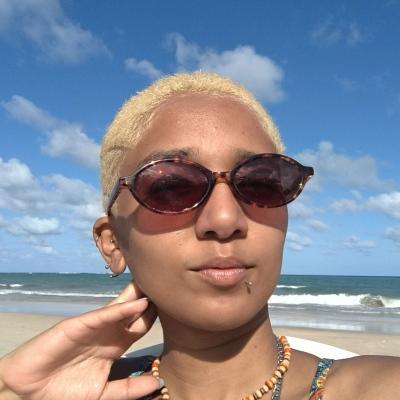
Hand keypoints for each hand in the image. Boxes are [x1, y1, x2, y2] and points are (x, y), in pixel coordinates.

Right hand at [0, 282, 159, 399]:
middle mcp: (107, 331)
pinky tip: (137, 303)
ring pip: (121, 307)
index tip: (177, 306)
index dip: (157, 316)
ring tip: (158, 282)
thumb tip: (158, 383)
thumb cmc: (64, 391)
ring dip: (140, 296)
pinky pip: (102, 315)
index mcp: (115, 344)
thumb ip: (129, 389)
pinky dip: (120, 309)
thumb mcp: (103, 393)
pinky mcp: (78, 325)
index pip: (141, 325)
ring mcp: (93, 326)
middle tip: (170, 286)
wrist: (29, 393)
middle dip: (151, 299)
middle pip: (135, 311)